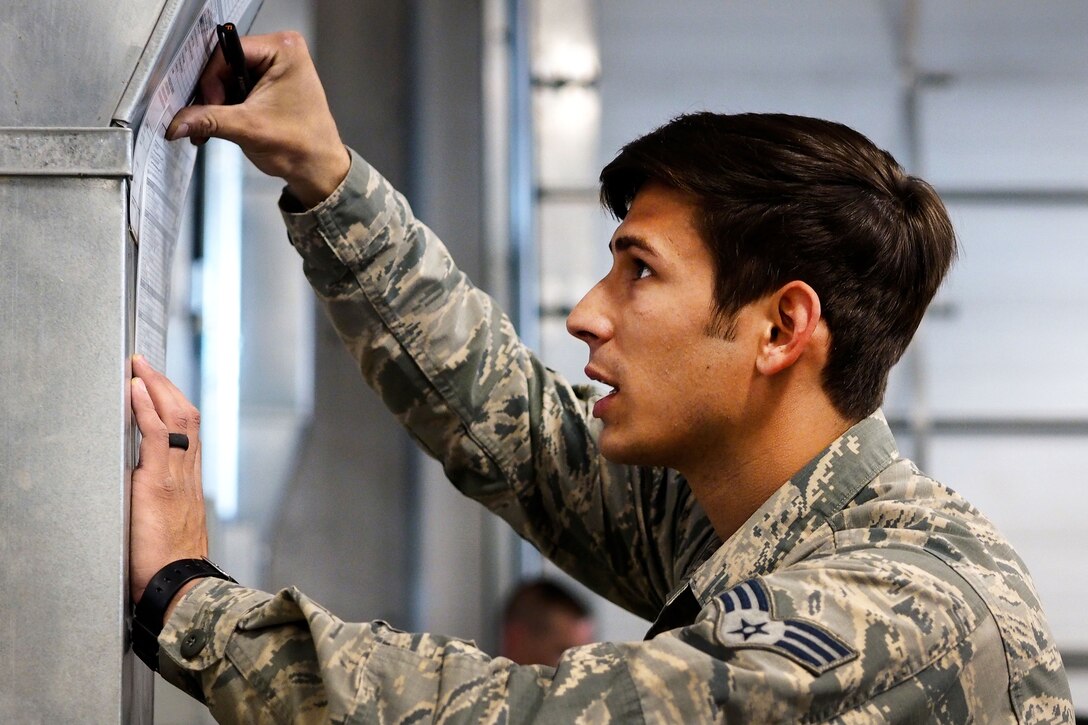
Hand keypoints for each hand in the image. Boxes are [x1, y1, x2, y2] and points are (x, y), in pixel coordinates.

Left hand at [129, 356, 208, 607]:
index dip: (176, 406)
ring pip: (176, 418)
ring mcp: (176, 476)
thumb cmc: (172, 567)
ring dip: (156, 387)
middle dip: (167, 387)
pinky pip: (155, 435)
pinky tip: (135, 389)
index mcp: (190, 484)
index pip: (189, 434)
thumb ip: (164, 508)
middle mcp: (187, 474)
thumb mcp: (172, 530)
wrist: (181, 584)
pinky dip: (146, 408)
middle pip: (187, 417)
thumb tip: (145, 498)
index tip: (163, 388)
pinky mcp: (159, 483)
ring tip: (140, 367)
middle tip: (148, 366)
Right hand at [166, 31, 349, 207]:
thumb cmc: (302, 147)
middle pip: (224, 64)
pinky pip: (236, 88)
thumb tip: (176, 122)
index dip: (210, 81)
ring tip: (211, 129)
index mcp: (283, 49)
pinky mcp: (270, 85)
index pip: (226, 52)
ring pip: (226, 78)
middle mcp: (281, 52)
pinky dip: (225, 108)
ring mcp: (276, 68)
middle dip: (211, 96)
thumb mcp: (248, 129)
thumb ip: (208, 120)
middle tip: (205, 121)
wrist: (319, 170)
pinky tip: (221, 125)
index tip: (208, 107)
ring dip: (215, 105)